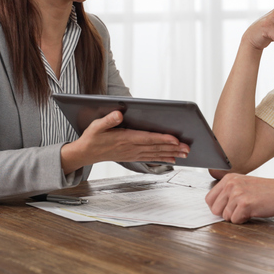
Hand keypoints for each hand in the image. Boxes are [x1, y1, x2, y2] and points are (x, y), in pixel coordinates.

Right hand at [60, 111, 189, 172]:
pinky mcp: (132, 156)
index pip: (148, 138)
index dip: (162, 139)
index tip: (175, 139)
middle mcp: (131, 148)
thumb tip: (119, 114)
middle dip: (173, 147)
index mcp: (125, 138)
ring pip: (155, 153)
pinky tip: (172, 158)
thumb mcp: (96, 125)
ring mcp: (133, 153)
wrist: (86, 153)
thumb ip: (108, 120)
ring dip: (171, 153)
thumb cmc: (92, 137)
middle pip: (156, 147)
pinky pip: (150, 158)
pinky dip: (162, 158)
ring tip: (185, 153)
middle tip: (188, 147)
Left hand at [205, 173, 273, 222]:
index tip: (227, 208)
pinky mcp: (245, 204)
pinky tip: (252, 212)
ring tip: (248, 209)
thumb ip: (228, 192)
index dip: (217, 207)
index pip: (209, 199)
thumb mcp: (243, 184)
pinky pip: (235, 221)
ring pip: (225, 216)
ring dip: (236, 217)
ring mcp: (237, 194)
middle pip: (214, 209)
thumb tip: (214, 207)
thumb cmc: (265, 190)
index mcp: (228, 179)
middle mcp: (231, 184)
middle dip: (226, 214)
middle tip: (239, 210)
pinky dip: (243, 220)